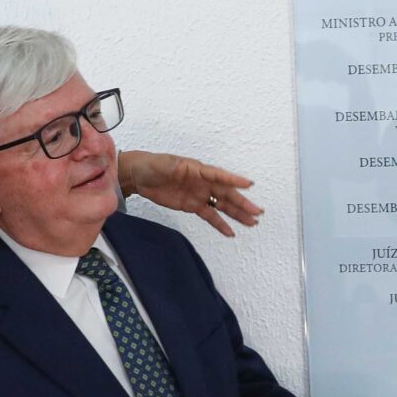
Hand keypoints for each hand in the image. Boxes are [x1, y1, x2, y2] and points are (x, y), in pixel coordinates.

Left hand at [119, 150, 263, 236]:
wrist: (139, 176)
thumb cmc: (153, 165)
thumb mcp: (166, 164)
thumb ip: (180, 168)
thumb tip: (193, 168)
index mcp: (199, 170)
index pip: (220, 176)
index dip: (234, 181)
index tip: (249, 185)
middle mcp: (203, 182)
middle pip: (226, 194)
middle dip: (242, 203)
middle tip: (257, 211)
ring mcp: (200, 195)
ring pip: (222, 206)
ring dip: (237, 214)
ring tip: (252, 223)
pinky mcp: (193, 206)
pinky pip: (210, 216)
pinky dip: (221, 224)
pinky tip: (231, 232)